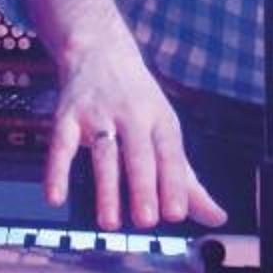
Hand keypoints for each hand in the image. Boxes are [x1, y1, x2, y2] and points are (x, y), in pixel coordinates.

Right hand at [26, 0, 228, 232]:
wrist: (98, 49)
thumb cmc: (139, 102)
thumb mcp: (166, 131)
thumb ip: (188, 180)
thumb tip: (217, 219)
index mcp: (160, 120)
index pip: (170, 153)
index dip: (173, 183)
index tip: (177, 214)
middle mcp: (131, 114)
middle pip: (138, 153)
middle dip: (142, 187)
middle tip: (146, 222)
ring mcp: (97, 113)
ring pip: (103, 152)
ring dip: (106, 188)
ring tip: (109, 223)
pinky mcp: (67, 115)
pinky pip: (60, 145)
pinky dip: (56, 170)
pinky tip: (55, 198)